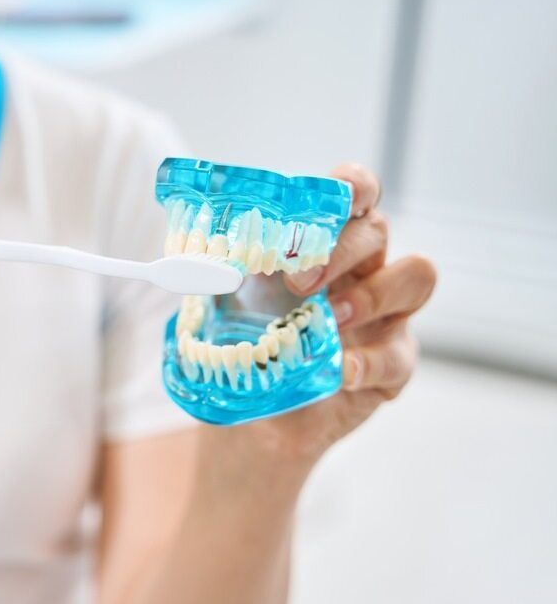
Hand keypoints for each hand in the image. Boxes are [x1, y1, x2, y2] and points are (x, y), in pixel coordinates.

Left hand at [230, 163, 436, 464]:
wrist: (257, 417)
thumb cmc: (247, 347)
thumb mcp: (222, 307)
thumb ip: (215, 279)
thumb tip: (188, 264)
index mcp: (326, 243)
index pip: (356, 195)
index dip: (354, 186)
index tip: (338, 195)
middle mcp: (364, 268)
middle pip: (377, 231)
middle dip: (340, 249)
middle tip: (296, 279)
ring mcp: (385, 315)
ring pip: (415, 277)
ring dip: (371, 292)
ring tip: (331, 316)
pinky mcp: (393, 363)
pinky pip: (399, 354)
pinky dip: (368, 361)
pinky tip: (340, 371)